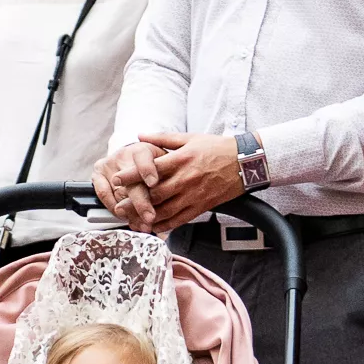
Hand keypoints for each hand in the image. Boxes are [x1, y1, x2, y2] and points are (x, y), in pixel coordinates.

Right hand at [91, 139, 165, 228]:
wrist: (132, 157)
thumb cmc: (154, 163)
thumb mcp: (165, 164)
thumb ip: (170, 177)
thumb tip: (177, 201)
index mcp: (142, 150)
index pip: (143, 159)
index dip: (148, 171)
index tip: (153, 183)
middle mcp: (123, 156)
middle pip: (131, 182)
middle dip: (141, 203)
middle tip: (150, 218)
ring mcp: (108, 165)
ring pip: (118, 193)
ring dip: (131, 212)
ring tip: (143, 224)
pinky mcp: (96, 174)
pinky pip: (104, 195)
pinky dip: (114, 209)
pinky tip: (125, 217)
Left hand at [124, 131, 247, 231]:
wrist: (247, 163)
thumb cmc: (218, 148)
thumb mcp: (190, 138)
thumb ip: (163, 139)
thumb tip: (140, 136)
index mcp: (182, 160)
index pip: (151, 169)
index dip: (131, 175)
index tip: (115, 179)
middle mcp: (187, 179)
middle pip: (155, 194)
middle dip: (134, 201)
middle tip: (117, 206)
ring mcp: (195, 195)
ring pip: (166, 210)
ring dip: (146, 216)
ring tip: (130, 220)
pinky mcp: (202, 206)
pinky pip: (181, 219)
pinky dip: (165, 225)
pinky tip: (153, 227)